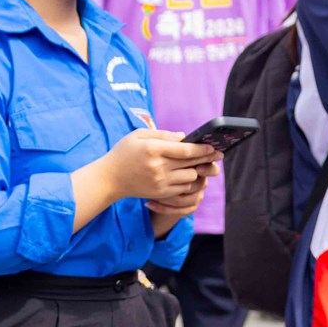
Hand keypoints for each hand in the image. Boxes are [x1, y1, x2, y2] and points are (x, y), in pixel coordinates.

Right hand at [101, 129, 220, 201]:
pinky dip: (188, 181)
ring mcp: (160, 181)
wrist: (110, 178)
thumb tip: (184, 137)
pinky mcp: (161, 193)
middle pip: (191, 163)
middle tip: (217, 155)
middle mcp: (158, 166)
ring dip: (196, 170)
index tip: (212, 146)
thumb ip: (162, 134)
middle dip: (206, 158)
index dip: (202, 148)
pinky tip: (188, 175)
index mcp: (153, 149)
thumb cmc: (124, 153)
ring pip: (190, 177)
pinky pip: (183, 188)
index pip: (185, 149)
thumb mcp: (137, 135)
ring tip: (199, 165)